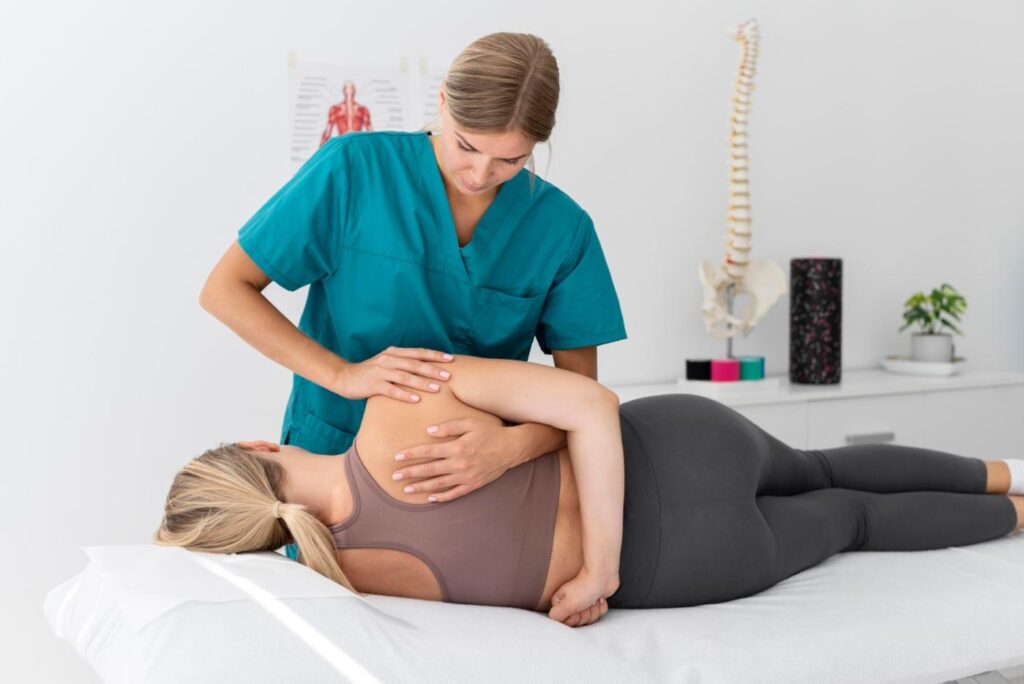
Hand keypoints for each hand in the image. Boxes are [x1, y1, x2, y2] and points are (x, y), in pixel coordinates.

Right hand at [334, 347, 453, 401]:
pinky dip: (404, 394)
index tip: (451, 359)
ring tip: (437, 388)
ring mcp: (380, 371)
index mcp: (394, 352)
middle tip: (449, 376)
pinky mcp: (372, 384)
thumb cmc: (371, 373)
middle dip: (433, 369)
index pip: (419, 352)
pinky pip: (391, 390)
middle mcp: (388, 359)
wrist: (344, 377)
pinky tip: (416, 400)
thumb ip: (404, 363)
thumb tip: (429, 368)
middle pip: (415, 363)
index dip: (435, 355)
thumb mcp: (388, 363)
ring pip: (405, 376)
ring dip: (422, 382)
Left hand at [391, 418, 515, 501]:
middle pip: (429, 470)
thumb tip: (429, 431)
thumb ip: (449, 426)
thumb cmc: (490, 432)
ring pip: (439, 484)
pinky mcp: (473, 484)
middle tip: (394, 476)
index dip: (411, 454)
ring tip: (406, 490)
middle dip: (410, 473)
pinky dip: (442, 497)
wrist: (512, 448)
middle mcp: (459, 464)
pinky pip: (455, 493)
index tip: (397, 456)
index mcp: (457, 447)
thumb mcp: (470, 423)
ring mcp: (466, 476)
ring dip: (421, 487)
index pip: (428, 451)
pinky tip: (430, 499)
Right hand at [548, 567, 618, 627]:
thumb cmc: (585, 586)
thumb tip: (553, 620)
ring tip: (592, 598)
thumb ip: (556, 615)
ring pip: (590, 619)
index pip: (567, 624)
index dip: (575, 619)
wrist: (602, 574)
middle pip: (580, 622)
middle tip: (586, 602)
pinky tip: (599, 598)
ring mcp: (583, 603)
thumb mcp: (567, 604)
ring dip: (595, 610)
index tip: (577, 609)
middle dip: (586, 614)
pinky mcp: (594, 602)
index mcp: (561, 604)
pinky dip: (601, 606)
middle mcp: (570, 604)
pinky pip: (599, 613)